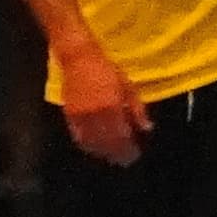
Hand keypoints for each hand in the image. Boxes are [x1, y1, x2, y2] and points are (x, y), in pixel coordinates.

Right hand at [57, 44, 150, 165]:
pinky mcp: (70, 116)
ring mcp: (81, 116)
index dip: (128, 149)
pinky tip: (94, 148)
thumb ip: (137, 108)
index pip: (122, 137)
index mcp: (113, 106)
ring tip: (112, 155)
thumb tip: (146, 128)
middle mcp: (96, 115)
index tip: (135, 154)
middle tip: (125, 159)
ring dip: (103, 152)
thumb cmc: (106, 68)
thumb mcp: (127, 85)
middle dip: (117, 154)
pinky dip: (87, 145)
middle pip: (108, 143)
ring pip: (93, 143)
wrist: (78, 57)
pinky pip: (79, 137)